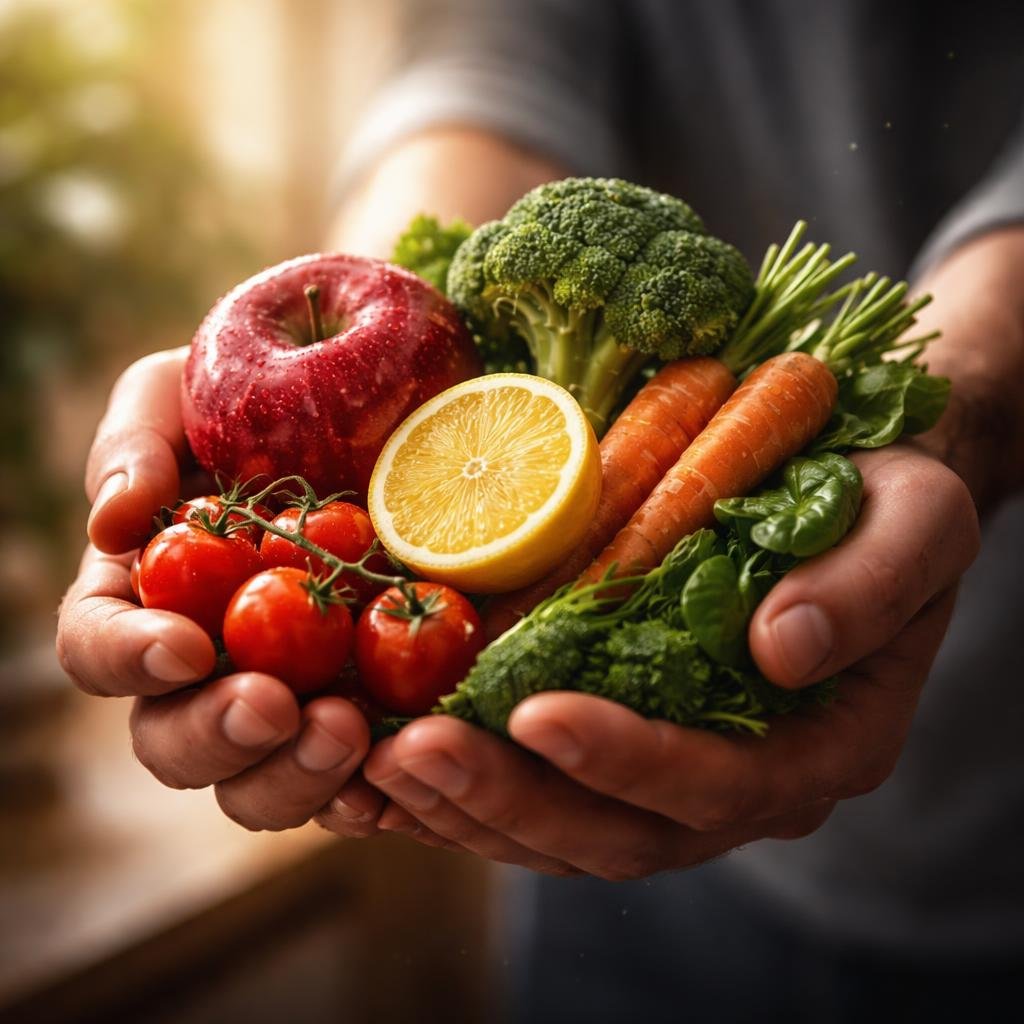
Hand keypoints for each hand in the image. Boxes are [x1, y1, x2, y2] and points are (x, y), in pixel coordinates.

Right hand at [57, 349, 372, 831]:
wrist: (377, 404)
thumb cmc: (262, 394)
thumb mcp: (190, 390)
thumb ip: (137, 443)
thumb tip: (110, 522)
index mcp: (146, 595)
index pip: (101, 646)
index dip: (129, 657)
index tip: (186, 644)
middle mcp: (207, 664)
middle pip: (174, 740)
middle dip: (217, 735)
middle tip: (276, 706)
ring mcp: (288, 695)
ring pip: (259, 783)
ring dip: (293, 776)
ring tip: (348, 733)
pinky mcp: (365, 711)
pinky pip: (352, 781)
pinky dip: (365, 793)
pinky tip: (394, 774)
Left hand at [345, 445, 978, 876]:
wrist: (855, 498)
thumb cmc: (890, 502)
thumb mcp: (917, 521)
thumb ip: (869, 586)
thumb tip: (786, 647)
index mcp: (819, 747)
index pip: (719, 782)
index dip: (629, 760)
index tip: (538, 713)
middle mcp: (741, 783)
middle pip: (620, 833)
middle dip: (513, 800)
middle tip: (414, 751)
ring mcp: (671, 773)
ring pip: (561, 831)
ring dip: (465, 806)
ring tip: (376, 764)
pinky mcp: (617, 745)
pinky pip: (533, 793)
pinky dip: (457, 792)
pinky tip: (382, 767)